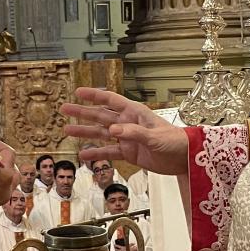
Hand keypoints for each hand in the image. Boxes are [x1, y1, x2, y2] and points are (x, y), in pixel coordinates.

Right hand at [62, 87, 189, 175]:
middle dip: (83, 112)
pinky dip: (96, 153)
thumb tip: (112, 131)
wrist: (185, 158)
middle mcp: (127, 123)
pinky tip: (83, 154)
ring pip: (101, 134)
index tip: (78, 92)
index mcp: (135, 112)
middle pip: (100, 115)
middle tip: (65, 108)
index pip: (110, 100)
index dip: (94, 95)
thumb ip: (133, 133)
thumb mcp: (154, 136)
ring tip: (67, 130)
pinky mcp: (129, 153)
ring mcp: (127, 138)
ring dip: (85, 132)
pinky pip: (109, 152)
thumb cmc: (175, 141)